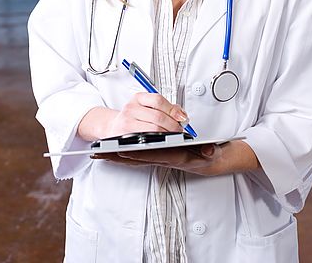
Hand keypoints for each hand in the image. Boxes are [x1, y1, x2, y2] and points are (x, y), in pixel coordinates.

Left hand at [92, 142, 222, 175]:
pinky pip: (136, 157)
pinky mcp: (156, 155)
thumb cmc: (205, 154)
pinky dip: (124, 155)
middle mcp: (163, 159)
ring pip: (134, 158)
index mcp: (174, 157)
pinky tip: (113, 153)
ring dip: (117, 157)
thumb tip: (209, 152)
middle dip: (118, 156)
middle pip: (136, 158)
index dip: (135, 152)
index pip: (151, 154)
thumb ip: (209, 152)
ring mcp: (158, 158)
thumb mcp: (211, 153)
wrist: (206, 161)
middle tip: (100, 154)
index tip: (121, 149)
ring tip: (100, 154)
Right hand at [108, 92, 187, 135]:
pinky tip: (162, 141)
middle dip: (173, 125)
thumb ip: (165, 107)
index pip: (158, 100)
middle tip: (179, 130)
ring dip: (168, 134)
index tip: (182, 117)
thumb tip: (181, 113)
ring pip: (153, 129)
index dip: (173, 110)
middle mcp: (131, 108)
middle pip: (158, 116)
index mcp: (139, 98)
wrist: (113, 126)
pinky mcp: (125, 136)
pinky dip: (158, 141)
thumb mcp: (147, 106)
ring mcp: (127, 122)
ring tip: (173, 136)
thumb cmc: (134, 116)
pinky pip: (146, 139)